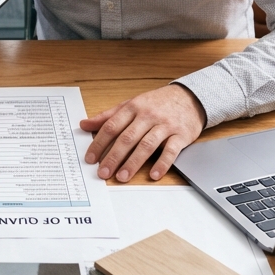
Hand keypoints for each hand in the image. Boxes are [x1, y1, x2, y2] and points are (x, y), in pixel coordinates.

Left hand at [80, 83, 205, 181]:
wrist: (190, 97)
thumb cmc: (157, 103)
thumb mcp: (131, 104)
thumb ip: (108, 116)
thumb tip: (84, 124)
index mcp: (133, 107)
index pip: (112, 126)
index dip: (99, 143)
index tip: (90, 158)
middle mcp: (148, 115)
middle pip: (127, 137)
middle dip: (113, 156)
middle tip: (103, 172)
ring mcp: (165, 125)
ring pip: (147, 145)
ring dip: (133, 162)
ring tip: (122, 176)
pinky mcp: (181, 135)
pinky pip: (171, 151)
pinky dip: (162, 163)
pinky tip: (153, 174)